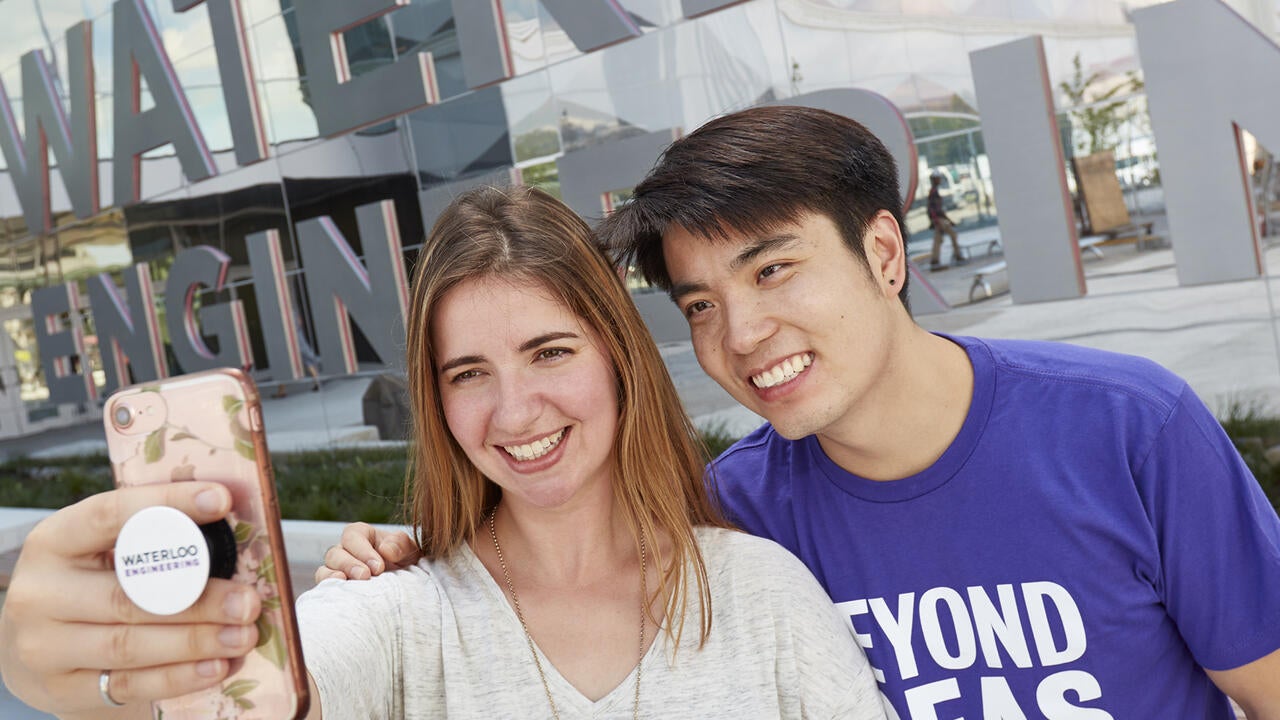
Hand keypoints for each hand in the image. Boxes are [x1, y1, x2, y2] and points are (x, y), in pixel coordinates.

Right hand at [0, 482, 261, 715]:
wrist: (44, 640)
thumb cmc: (95, 581)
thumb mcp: (107, 550)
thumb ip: (154, 539)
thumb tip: (237, 525)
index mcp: (54, 541)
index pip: (110, 515)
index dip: (168, 503)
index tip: (222, 499)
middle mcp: (41, 592)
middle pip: (127, 595)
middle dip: (198, 600)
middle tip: (249, 601)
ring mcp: (45, 645)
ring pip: (129, 644)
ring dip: (196, 641)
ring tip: (244, 635)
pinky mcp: (62, 688)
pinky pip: (128, 685)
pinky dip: (177, 677)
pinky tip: (216, 667)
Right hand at [315, 523, 418, 582]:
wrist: (405, 585)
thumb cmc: (405, 562)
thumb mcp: (409, 550)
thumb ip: (401, 544)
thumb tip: (385, 549)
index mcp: (361, 535)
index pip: (352, 536)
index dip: (362, 550)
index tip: (379, 567)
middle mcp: (345, 551)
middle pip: (335, 553)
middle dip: (349, 565)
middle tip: (365, 576)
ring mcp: (337, 570)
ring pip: (324, 570)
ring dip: (333, 577)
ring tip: (346, 583)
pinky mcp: (335, 589)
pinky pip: (324, 588)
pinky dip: (329, 590)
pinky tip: (340, 596)